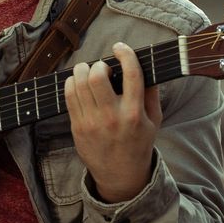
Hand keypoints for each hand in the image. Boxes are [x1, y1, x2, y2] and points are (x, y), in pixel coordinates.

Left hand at [65, 42, 161, 202]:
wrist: (120, 174)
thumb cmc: (139, 144)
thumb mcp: (155, 121)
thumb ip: (152, 94)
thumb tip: (145, 67)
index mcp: (135, 113)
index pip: (131, 74)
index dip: (125, 54)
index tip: (120, 48)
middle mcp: (112, 117)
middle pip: (96, 77)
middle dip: (98, 65)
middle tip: (103, 68)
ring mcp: (92, 123)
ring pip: (78, 83)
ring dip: (82, 71)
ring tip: (89, 73)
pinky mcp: (77, 127)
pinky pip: (69, 96)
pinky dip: (72, 83)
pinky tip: (80, 84)